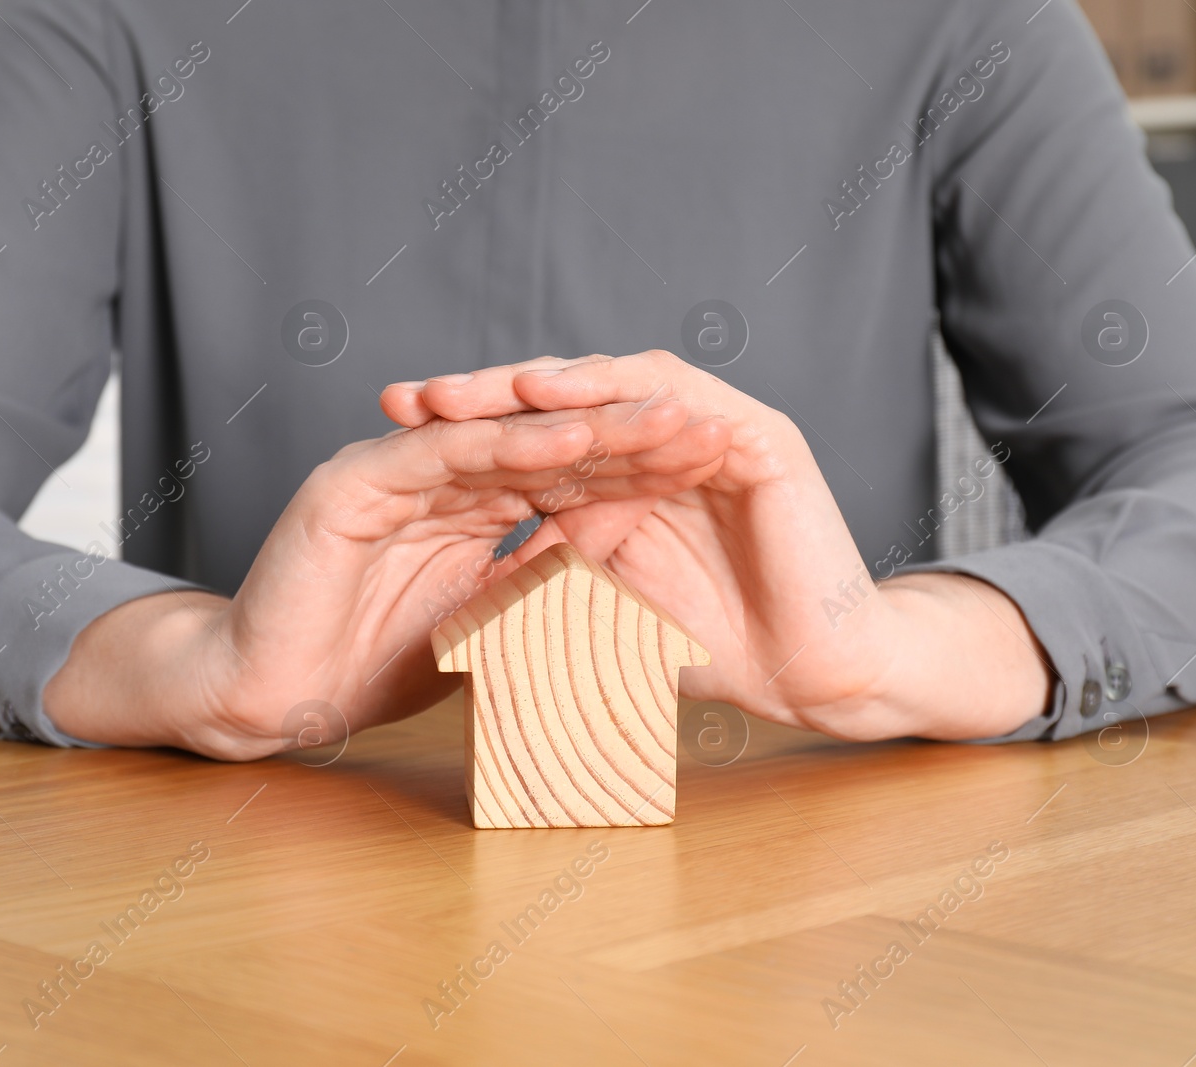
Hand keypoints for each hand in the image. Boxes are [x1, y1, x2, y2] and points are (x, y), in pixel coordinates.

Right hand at [44, 398, 730, 758]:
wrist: (272, 697)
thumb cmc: (369, 663)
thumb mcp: (486, 620)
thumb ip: (540, 570)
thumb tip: (617, 537)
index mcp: (466, 502)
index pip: (566, 476)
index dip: (639, 468)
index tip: (710, 464)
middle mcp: (433, 473)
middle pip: (545, 445)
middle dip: (630, 436)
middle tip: (706, 423)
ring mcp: (392, 470)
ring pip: (502, 437)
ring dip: (584, 428)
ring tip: (659, 417)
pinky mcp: (353, 483)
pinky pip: (441, 457)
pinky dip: (506, 447)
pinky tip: (571, 438)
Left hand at [381, 351, 1052, 740]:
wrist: (812, 676)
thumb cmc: (711, 651)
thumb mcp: (598, 611)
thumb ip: (541, 582)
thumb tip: (452, 588)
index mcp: (621, 482)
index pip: (533, 443)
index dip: (461, 443)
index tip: (383, 449)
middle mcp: (657, 445)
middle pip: (557, 404)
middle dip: (478, 400)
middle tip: (404, 401)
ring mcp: (706, 430)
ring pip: (604, 385)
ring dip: (529, 384)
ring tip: (460, 391)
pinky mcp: (752, 430)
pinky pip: (668, 390)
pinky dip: (606, 387)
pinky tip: (546, 393)